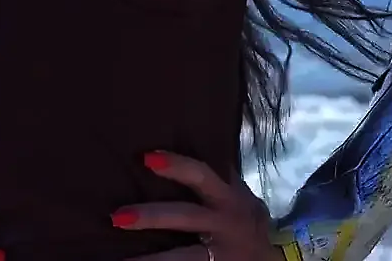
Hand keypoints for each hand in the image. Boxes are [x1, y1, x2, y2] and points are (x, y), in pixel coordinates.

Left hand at [111, 150, 285, 260]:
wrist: (273, 260)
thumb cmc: (243, 218)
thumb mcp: (237, 194)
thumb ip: (214, 176)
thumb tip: (178, 142)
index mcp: (226, 196)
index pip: (201, 174)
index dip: (175, 166)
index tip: (146, 158)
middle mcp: (223, 222)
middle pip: (184, 216)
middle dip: (151, 216)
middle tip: (117, 216)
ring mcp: (219, 252)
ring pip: (182, 256)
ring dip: (150, 260)